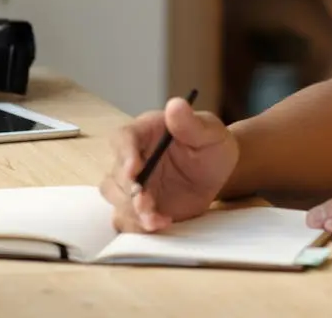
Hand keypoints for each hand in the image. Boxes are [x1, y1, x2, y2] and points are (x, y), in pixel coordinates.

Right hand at [99, 95, 238, 232]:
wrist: (217, 172)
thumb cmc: (211, 144)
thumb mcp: (209, 131)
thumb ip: (191, 122)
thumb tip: (176, 104)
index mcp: (144, 132)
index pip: (123, 139)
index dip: (124, 155)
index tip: (133, 170)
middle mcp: (132, 159)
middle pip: (114, 175)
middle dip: (128, 192)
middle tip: (146, 202)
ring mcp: (133, 186)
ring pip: (116, 200)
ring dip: (131, 212)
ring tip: (156, 219)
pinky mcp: (138, 208)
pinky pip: (127, 221)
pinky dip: (139, 227)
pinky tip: (161, 223)